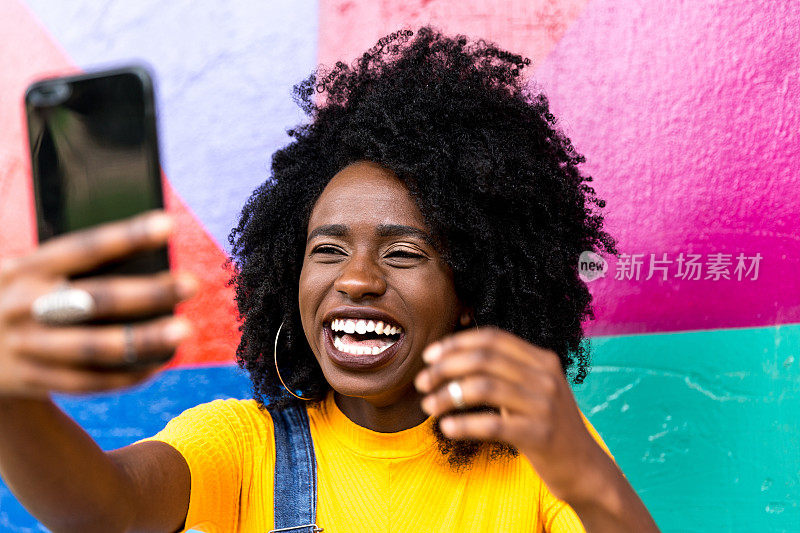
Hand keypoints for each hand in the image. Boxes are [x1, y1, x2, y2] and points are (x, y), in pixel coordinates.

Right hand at [0, 211, 195, 397]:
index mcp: (24, 269)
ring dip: (144, 340)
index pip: (83, 248)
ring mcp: (26, 347)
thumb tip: (139, 256)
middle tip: (192, 284)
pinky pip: (88, 383)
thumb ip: (65, 265)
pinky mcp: (32, 381)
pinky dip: (127, 375)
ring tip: (184, 330)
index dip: (127, 235)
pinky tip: (160, 363)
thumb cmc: (13, 296)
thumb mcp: (22, 272)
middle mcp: (24, 306)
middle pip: (96, 299)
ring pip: (95, 347)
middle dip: (148, 292)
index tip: (168, 224)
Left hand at [414, 327, 605, 502]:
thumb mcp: (536, 389)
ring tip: (428, 406)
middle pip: (484, 360)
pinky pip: (493, 424)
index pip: (492, 338)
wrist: (585, 468)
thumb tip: (456, 356)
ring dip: (448, 395)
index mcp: (543, 360)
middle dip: (445, 368)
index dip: (456, 343)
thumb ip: (508, 370)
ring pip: (484, 388)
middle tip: (422, 382)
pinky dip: (464, 424)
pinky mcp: (540, 435)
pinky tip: (446, 427)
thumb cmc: (549, 426)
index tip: (430, 356)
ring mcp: (545, 405)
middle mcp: (545, 377)